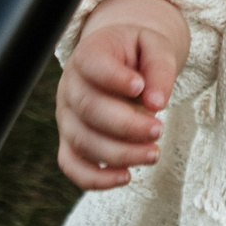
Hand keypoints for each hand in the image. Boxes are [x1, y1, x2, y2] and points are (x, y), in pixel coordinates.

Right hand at [57, 0, 189, 190]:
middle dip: (126, 125)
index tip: (140, 87)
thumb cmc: (138, 54)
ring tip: (153, 153)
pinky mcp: (70, 141)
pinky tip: (126, 177)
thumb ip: (159, 68)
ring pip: (83, 141)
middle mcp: (70, 86)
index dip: (114, 78)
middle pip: (88, 109)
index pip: (91, 64)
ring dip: (119, 154)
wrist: (124, 62)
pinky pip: (72, 165)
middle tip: (158, 129)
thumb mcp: (155, 47)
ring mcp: (67, 117)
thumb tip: (156, 102)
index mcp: (88, 54)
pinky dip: (95, 178)